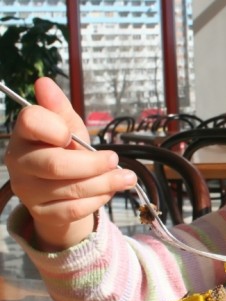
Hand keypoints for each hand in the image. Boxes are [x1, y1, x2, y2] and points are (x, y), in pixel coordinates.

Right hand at [4, 77, 136, 250]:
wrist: (61, 192)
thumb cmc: (65, 151)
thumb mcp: (69, 127)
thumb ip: (60, 108)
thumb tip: (44, 82)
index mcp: (24, 134)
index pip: (31, 122)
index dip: (56, 128)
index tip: (73, 134)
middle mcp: (19, 162)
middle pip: (56, 164)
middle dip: (93, 164)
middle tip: (115, 159)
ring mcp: (28, 190)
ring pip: (70, 189)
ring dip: (105, 183)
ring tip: (126, 177)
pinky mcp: (42, 213)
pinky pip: (75, 209)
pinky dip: (98, 200)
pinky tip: (110, 191)